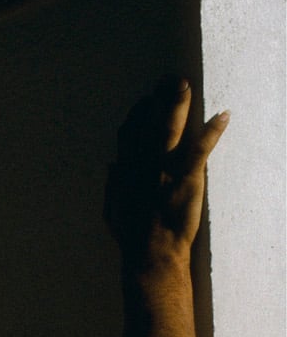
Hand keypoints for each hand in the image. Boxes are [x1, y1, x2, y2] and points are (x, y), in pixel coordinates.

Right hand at [104, 77, 228, 269]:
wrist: (151, 255)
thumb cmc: (133, 237)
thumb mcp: (113, 212)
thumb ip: (113, 186)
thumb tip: (112, 165)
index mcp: (125, 173)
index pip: (127, 136)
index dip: (136, 116)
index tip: (144, 101)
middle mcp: (142, 167)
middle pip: (147, 125)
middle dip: (156, 101)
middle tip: (167, 81)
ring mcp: (164, 171)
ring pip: (169, 130)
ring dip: (177, 105)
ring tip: (184, 85)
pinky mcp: (187, 179)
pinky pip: (200, 149)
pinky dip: (213, 131)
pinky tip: (223, 115)